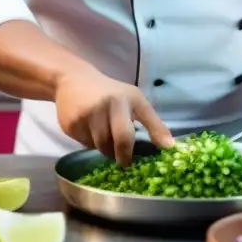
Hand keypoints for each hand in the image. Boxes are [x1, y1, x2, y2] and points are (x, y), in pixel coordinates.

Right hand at [55, 70, 173, 166]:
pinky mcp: (71, 123)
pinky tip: (89, 130)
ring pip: (102, 146)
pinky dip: (91, 142)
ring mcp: (87, 114)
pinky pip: (85, 143)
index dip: (146, 142)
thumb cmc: (110, 92)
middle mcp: (107, 104)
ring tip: (106, 138)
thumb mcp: (134, 101)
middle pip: (121, 140)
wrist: (72, 80)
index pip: (141, 124)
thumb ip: (153, 123)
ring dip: (106, 149)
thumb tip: (169, 147)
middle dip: (124, 156)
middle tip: (125, 162)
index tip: (148, 158)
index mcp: (127, 98)